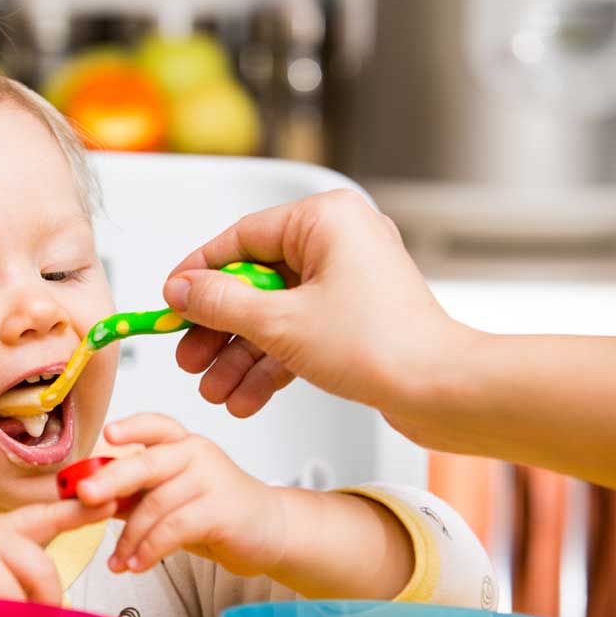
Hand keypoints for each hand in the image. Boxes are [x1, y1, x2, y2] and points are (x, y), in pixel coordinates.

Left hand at [75, 413, 285, 576]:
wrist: (269, 530)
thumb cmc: (212, 509)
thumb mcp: (169, 496)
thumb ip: (133, 493)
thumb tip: (84, 495)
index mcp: (180, 443)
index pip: (155, 425)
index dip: (131, 427)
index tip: (108, 432)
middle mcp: (196, 453)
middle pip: (147, 463)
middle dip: (110, 480)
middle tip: (85, 496)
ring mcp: (211, 479)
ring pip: (156, 504)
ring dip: (130, 538)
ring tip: (117, 560)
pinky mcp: (221, 511)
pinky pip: (175, 528)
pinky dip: (150, 549)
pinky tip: (138, 563)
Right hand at [161, 189, 472, 428]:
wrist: (443, 391)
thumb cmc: (384, 346)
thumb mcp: (280, 323)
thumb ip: (222, 303)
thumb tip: (183, 289)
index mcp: (326, 219)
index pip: (241, 238)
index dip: (199, 273)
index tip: (172, 298)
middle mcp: (339, 241)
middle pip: (254, 281)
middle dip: (218, 329)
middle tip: (189, 354)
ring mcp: (349, 280)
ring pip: (274, 313)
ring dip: (240, 356)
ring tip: (214, 389)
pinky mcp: (355, 316)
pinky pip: (298, 332)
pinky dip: (271, 364)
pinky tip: (245, 397)